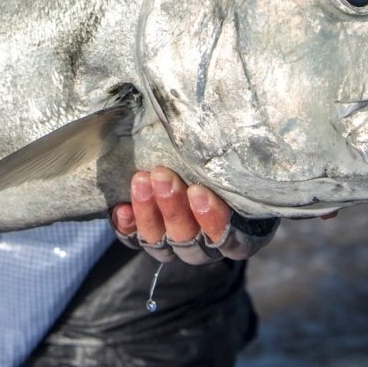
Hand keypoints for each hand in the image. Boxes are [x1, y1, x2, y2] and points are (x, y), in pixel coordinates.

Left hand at [109, 166, 278, 264]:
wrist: (194, 153)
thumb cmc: (225, 154)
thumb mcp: (235, 153)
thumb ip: (233, 151)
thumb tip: (246, 123)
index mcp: (242, 231)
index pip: (232, 241)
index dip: (215, 221)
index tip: (199, 192)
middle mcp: (208, 242)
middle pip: (191, 241)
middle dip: (174, 208)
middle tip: (162, 176)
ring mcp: (176, 242)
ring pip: (161, 243)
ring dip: (149, 212)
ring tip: (141, 180)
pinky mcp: (146, 236)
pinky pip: (134, 240)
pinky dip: (127, 226)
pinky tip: (121, 208)